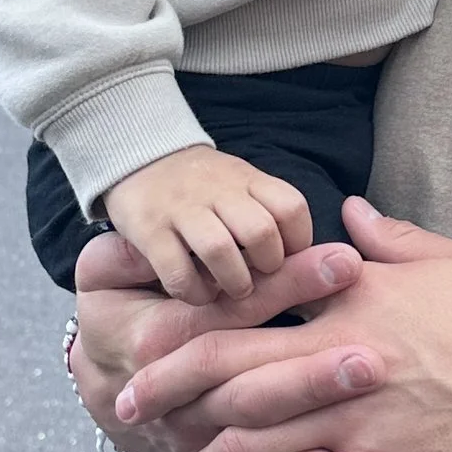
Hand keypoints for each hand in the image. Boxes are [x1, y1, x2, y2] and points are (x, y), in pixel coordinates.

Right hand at [66, 227, 362, 451]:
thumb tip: (147, 241)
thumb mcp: (108, 273)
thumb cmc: (123, 311)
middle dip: (312, 381)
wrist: (106, 384)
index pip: (228, 316)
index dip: (286, 288)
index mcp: (161, 344)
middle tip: (371, 362)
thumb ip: (130, 252)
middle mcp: (185, 409)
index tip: (348, 264)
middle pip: (252, 396)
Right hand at [102, 142, 316, 302]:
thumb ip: (271, 210)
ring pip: (220, 250)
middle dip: (268, 267)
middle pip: (260, 232)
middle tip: (261, 278)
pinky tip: (198, 294)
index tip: (288, 259)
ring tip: (234, 291)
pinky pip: (177, 269)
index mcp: (247, 179)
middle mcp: (216, 190)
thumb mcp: (241, 183)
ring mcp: (181, 208)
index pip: (291, 207)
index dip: (299, 242)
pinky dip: (194, 291)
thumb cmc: (203, 185)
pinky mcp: (148, 229)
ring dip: (234, 282)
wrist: (140, 157)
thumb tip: (311, 258)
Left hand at [112, 199, 451, 451]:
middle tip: (126, 401)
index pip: (258, 295)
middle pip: (231, 364)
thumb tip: (352, 214)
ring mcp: (356, 412)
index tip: (157, 322)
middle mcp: (344, 351)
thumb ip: (395, 242)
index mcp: (358, 294)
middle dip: (170, 384)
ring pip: (255, 434)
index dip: (199, 309)